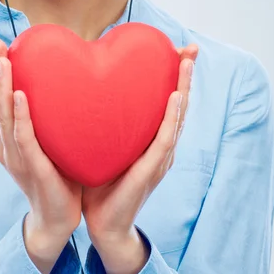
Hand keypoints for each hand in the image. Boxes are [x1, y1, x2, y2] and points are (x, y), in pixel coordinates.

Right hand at [0, 39, 82, 237]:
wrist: (58, 219)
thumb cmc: (58, 177)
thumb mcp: (51, 142)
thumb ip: (51, 118)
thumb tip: (69, 86)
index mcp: (9, 139)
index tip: (0, 46)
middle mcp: (6, 146)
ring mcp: (15, 158)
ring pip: (4, 117)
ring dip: (3, 87)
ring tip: (4, 61)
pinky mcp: (31, 168)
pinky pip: (23, 138)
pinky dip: (20, 116)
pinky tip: (20, 95)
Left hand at [82, 43, 198, 242]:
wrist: (102, 225)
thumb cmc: (100, 183)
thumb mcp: (103, 144)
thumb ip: (101, 121)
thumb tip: (83, 88)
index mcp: (149, 139)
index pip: (166, 101)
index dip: (173, 76)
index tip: (177, 48)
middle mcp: (160, 146)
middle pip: (179, 104)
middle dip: (185, 75)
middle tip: (190, 49)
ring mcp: (159, 159)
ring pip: (177, 119)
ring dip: (184, 89)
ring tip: (187, 63)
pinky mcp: (150, 171)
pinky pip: (164, 142)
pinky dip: (172, 119)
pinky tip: (175, 98)